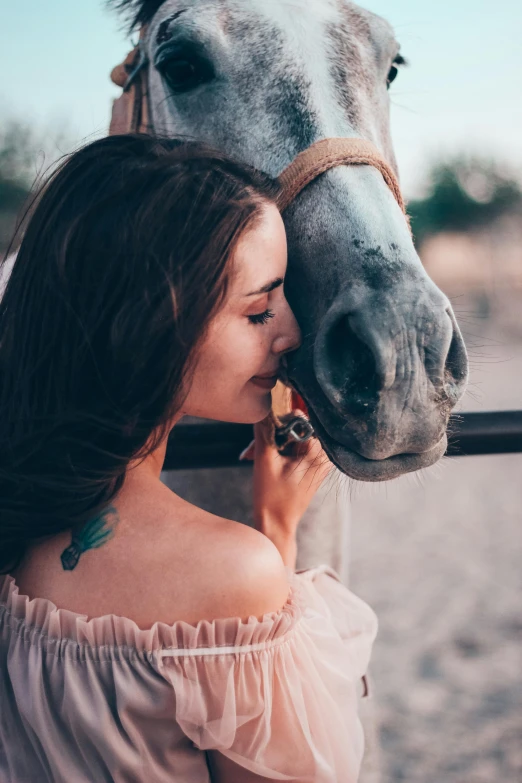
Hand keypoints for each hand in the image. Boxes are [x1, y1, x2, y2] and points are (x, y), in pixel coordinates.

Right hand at [240, 411, 332, 543]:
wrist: (277, 525)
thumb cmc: (272, 497)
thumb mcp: (264, 460)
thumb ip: (265, 430)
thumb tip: (265, 407)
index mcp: (317, 452)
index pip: (300, 418)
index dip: (278, 421)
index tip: (262, 434)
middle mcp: (324, 455)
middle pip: (296, 428)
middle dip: (272, 434)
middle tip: (253, 450)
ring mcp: (319, 461)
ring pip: (292, 437)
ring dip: (272, 443)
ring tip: (253, 456)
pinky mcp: (312, 466)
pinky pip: (295, 448)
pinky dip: (278, 451)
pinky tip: (262, 460)